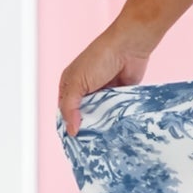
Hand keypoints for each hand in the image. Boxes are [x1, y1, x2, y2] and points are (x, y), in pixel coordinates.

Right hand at [57, 20, 158, 136]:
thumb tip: (71, 131)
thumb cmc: (99, 59)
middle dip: (86, 127)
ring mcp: (103, 93)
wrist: (128, 48)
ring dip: (102, 125)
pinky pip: (115, 112)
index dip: (68, 124)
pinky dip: (115, 120)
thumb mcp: (77, 82)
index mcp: (70, 84)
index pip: (65, 110)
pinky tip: (116, 131)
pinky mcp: (118, 96)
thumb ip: (70, 107)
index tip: (74, 142)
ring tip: (104, 141)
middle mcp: (85, 90)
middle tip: (90, 145)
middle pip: (83, 115)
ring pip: (100, 116)